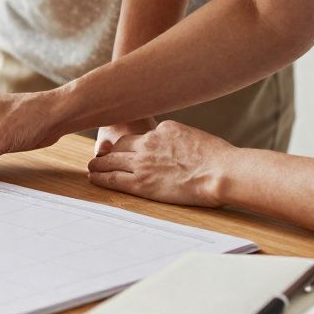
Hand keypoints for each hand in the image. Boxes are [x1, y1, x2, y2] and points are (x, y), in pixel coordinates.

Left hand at [87, 121, 230, 206]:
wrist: (220, 172)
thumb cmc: (218, 159)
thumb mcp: (195, 139)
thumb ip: (179, 142)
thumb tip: (178, 149)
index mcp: (163, 130)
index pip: (139, 136)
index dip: (129, 143)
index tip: (124, 148)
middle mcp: (148, 143)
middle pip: (119, 145)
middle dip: (109, 152)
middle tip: (101, 157)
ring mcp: (142, 162)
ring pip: (111, 160)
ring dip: (99, 164)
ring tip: (92, 167)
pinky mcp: (141, 182)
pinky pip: (113, 178)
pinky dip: (101, 177)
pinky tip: (94, 178)